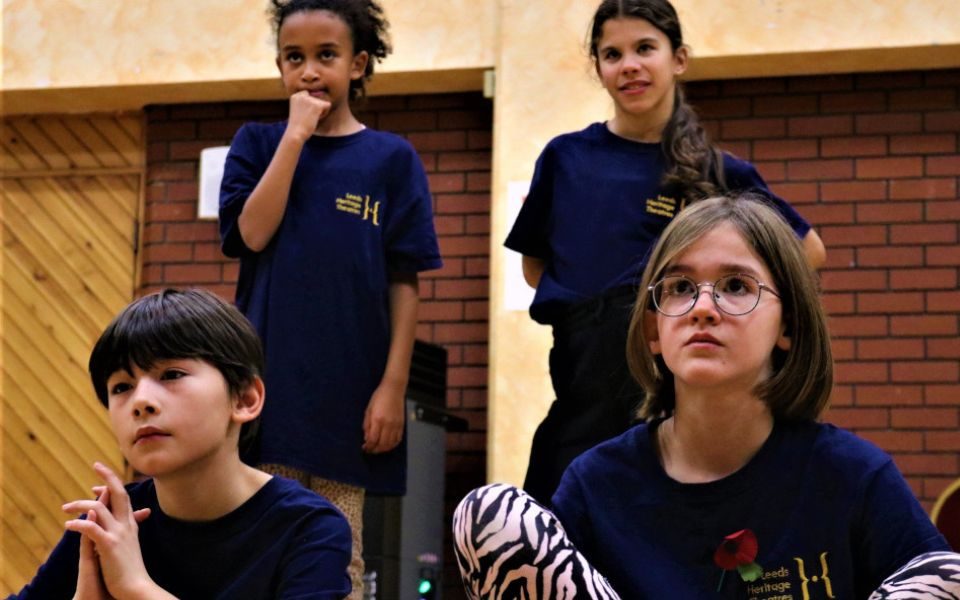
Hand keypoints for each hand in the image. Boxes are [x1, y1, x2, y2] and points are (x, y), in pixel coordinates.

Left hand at [64, 463, 156, 598]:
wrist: (137, 588)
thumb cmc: (132, 571)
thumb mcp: (131, 546)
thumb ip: (128, 532)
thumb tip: (128, 522)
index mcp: (130, 525)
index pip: (124, 498)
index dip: (112, 486)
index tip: (98, 483)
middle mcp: (126, 525)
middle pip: (119, 493)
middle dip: (108, 476)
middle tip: (96, 464)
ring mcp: (118, 534)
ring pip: (100, 508)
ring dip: (80, 504)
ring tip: (64, 507)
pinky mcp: (109, 545)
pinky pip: (91, 528)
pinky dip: (79, 523)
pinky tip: (68, 525)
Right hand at [285, 90, 330, 141]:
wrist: (296, 134)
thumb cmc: (298, 126)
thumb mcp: (299, 110)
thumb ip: (307, 102)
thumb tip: (322, 93)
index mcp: (296, 95)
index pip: (310, 95)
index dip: (310, 106)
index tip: (303, 115)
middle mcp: (302, 95)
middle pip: (317, 99)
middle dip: (315, 109)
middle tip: (306, 118)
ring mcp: (309, 99)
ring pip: (323, 102)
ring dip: (320, 112)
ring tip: (310, 119)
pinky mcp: (317, 105)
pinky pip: (328, 105)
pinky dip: (324, 114)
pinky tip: (315, 118)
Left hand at [362, 380, 405, 453]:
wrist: (393, 389)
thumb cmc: (380, 396)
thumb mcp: (368, 410)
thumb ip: (367, 425)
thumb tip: (366, 438)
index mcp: (378, 420)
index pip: (373, 439)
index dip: (368, 447)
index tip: (365, 448)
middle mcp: (388, 424)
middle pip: (382, 444)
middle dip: (375, 450)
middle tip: (370, 450)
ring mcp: (396, 425)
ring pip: (391, 444)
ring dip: (384, 449)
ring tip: (378, 448)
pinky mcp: (401, 424)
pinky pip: (398, 439)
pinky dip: (393, 445)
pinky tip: (388, 444)